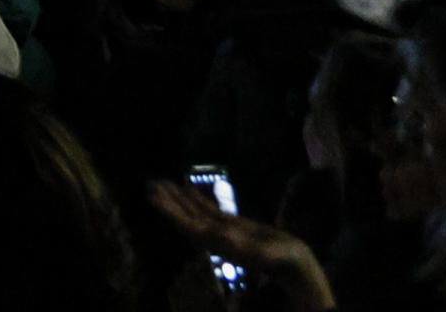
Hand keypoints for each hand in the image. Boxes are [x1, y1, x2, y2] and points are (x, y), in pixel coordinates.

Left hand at [148, 181, 334, 309]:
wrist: (295, 264)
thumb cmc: (281, 259)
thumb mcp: (262, 252)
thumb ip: (241, 245)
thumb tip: (219, 234)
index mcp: (217, 243)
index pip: (186, 224)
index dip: (168, 210)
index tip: (152, 196)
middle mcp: (214, 237)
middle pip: (185, 216)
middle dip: (167, 200)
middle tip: (150, 182)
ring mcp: (222, 231)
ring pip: (194, 211)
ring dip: (178, 197)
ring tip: (162, 182)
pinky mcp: (232, 225)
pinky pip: (208, 210)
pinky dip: (196, 199)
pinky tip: (186, 187)